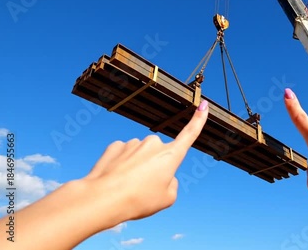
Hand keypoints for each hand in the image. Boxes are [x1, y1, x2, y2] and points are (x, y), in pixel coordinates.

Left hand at [84, 100, 208, 221]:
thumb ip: (171, 184)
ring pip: (140, 156)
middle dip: (154, 168)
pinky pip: (123, 155)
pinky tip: (115, 178)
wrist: (103, 199)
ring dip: (136, 168)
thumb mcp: (166, 199)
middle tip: (143, 189)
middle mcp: (154, 144)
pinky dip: (121, 166)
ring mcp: (133, 143)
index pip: (189, 134)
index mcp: (170, 156)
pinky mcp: (116, 146)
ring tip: (127, 187)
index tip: (204, 105)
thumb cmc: (138, 201)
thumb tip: (164, 176)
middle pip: (159, 155)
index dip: (198, 120)